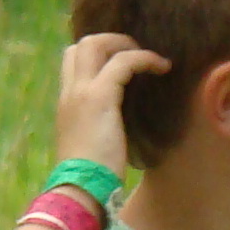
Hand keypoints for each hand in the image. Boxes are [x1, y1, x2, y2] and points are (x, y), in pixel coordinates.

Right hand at [53, 32, 170, 177]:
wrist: (79, 188)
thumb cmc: (88, 176)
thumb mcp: (90, 143)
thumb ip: (99, 125)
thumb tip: (119, 125)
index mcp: (66, 102)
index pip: (73, 59)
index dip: (99, 53)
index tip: (124, 63)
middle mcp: (70, 91)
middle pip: (83, 44)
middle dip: (112, 41)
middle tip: (138, 54)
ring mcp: (81, 92)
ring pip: (96, 44)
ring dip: (127, 44)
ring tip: (152, 58)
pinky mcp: (100, 97)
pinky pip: (123, 62)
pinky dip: (144, 58)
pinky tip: (162, 67)